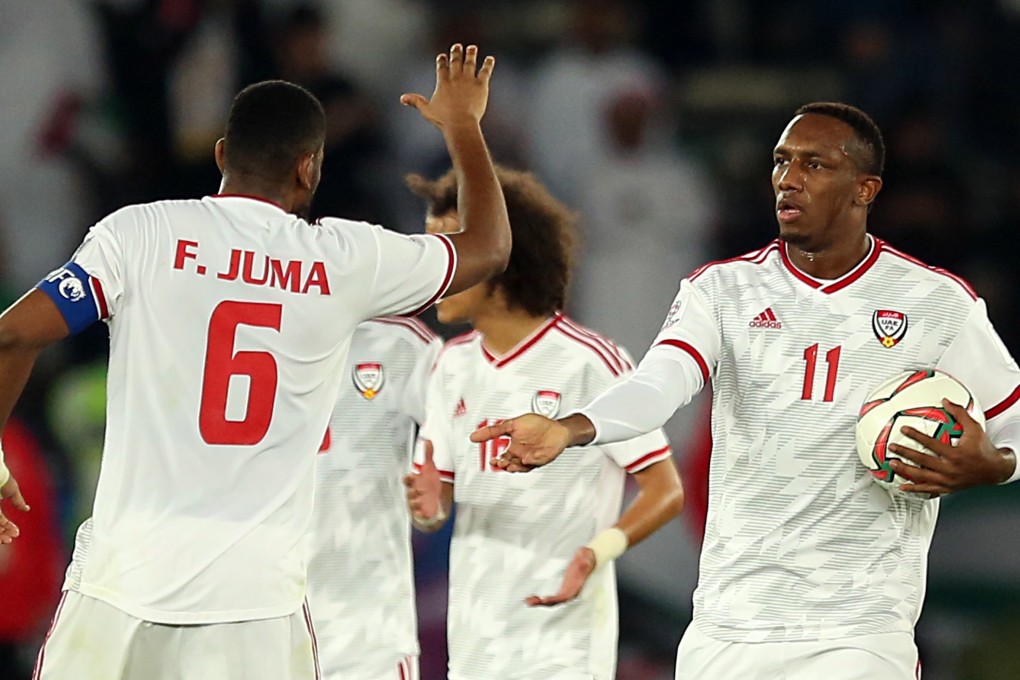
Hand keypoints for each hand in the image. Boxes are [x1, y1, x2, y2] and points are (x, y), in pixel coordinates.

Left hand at [0, 474, 29, 544]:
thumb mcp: (12, 490)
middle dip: (3, 534)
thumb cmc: (2, 478)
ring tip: (7, 540)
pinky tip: (2, 535)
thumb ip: (18, 501)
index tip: (17, 533)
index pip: (0, 520)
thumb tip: (27, 509)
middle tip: (10, 540)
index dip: (8, 527)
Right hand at [400, 44, 494, 129]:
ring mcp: (468, 80)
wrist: (460, 124)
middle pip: (455, 60)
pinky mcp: (481, 85)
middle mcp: (455, 78)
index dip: (442, 60)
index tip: (443, 56)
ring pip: (470, 62)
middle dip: (456, 52)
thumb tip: (402, 98)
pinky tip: (490, 59)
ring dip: (471, 54)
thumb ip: (415, 101)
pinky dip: (488, 64)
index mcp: (443, 82)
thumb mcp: (426, 110)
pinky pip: (485, 71)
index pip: (441, 67)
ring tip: (472, 48)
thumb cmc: (443, 119)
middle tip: (457, 46)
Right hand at [404, 440, 442, 521]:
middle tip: (417, 489)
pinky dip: (419, 515)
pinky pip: (418, 516)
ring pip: (412, 504)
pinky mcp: (421, 514)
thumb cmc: (429, 486)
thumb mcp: (430, 470)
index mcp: (415, 483)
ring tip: (419, 500)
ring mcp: (417, 505)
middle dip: (411, 491)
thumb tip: (427, 440)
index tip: (411, 477)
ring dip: (414, 502)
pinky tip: (423, 513)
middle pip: (409, 493)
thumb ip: (428, 456)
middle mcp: (414, 494)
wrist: (435, 505)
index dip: (408, 479)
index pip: (408, 481)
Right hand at [470, 413, 572, 471]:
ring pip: (521, 466)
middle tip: (500, 463)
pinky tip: (527, 458)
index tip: (492, 460)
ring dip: (515, 466)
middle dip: (505, 465)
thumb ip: (493, 430)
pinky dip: (531, 460)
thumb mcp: (511, 424)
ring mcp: (532, 457)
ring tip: (511, 464)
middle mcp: (522, 455)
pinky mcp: (542, 458)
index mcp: (514, 448)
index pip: (502, 458)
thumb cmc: (537, 424)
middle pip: (510, 464)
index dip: (496, 461)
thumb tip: (475, 436)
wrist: (556, 426)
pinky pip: (536, 461)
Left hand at [525, 547, 596, 606]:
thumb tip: (585, 558)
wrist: (588, 558)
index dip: (554, 600)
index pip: (564, 597)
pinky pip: (550, 598)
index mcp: (575, 587)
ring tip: (527, 601)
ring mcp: (565, 592)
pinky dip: (541, 599)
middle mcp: (570, 592)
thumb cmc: (588, 557)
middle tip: (529, 601)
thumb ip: (586, 559)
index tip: (544, 600)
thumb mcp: (587, 556)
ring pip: (551, 602)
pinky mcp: (561, 589)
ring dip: (539, 603)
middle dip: (542, 603)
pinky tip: (531, 598)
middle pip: (555, 602)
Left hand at [889, 399, 1014, 494]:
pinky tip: (903, 487)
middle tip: (892, 447)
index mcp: (956, 455)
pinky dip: (914, 489)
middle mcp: (951, 469)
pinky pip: (928, 490)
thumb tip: (946, 401)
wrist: (995, 470)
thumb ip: (960, 414)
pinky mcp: (947, 488)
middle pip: (923, 461)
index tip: (904, 429)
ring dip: (905, 471)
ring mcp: (948, 481)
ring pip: (922, 477)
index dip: (916, 436)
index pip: (932, 444)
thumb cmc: (984, 449)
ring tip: (892, 464)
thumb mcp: (974, 429)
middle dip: (905, 453)